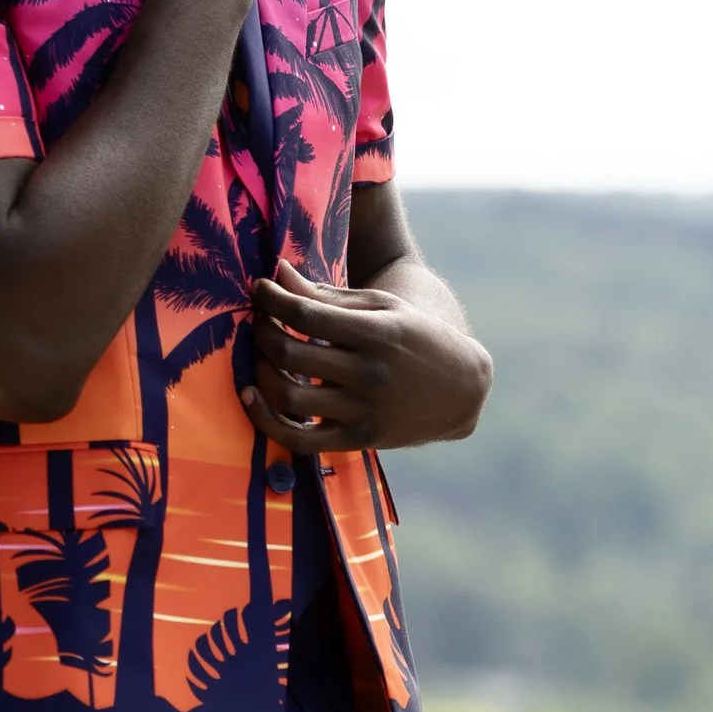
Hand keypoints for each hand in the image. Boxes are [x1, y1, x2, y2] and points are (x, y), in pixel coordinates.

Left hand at [244, 261, 493, 452]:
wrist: (461, 389)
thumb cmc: (416, 337)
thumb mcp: (381, 307)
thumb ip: (327, 296)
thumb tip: (278, 272)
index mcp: (377, 333)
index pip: (306, 314)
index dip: (272, 299)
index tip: (259, 289)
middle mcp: (369, 374)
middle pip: (291, 353)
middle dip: (262, 332)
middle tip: (257, 321)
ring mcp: (363, 411)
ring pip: (288, 395)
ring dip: (260, 370)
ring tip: (259, 353)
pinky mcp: (357, 439)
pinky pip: (298, 439)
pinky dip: (266, 420)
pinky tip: (251, 396)